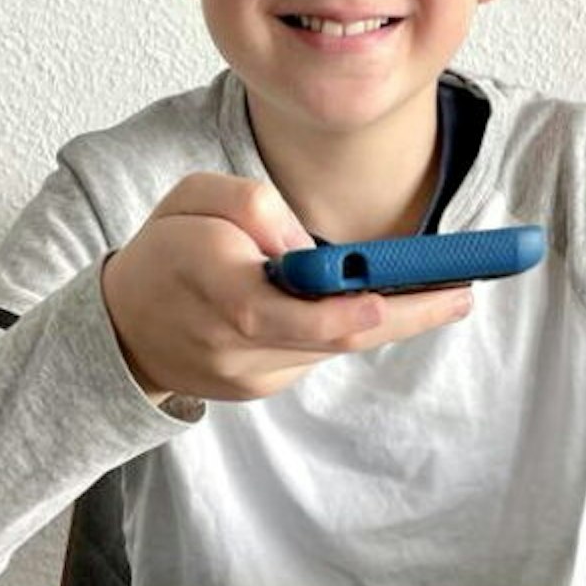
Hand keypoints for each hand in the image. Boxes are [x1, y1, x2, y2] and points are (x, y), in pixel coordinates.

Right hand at [101, 173, 473, 402]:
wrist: (121, 329)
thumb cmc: (166, 250)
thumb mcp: (193, 197)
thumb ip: (254, 209)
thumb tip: (311, 252)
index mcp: (216, 289)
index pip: (286, 310)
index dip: (344, 307)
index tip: (393, 294)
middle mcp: (237, 345)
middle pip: (335, 338)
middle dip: (407, 315)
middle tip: (463, 292)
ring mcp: (251, 376)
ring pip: (333, 346)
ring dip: (385, 317)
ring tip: (441, 290)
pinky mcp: (261, 389)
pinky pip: (315, 352)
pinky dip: (343, 325)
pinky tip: (365, 302)